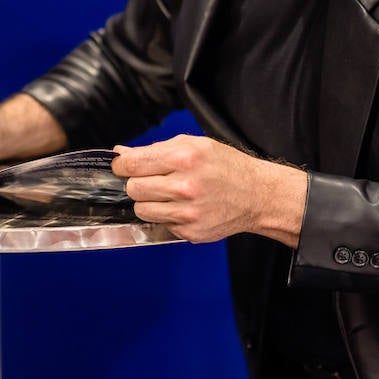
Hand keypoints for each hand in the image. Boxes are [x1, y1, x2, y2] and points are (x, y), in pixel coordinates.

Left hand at [112, 133, 308, 245]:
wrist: (257, 195)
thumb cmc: (226, 167)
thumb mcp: (195, 145)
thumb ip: (156, 149)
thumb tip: (122, 154)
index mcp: (183, 158)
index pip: (132, 164)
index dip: (122, 165)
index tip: (124, 166)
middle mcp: (184, 187)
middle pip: (133, 189)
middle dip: (139, 183)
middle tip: (154, 180)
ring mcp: (187, 213)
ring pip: (141, 210)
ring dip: (149, 202)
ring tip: (168, 195)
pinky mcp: (190, 232)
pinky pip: (161, 224)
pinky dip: (167, 216)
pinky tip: (184, 207)